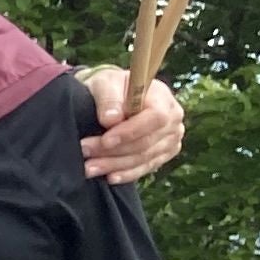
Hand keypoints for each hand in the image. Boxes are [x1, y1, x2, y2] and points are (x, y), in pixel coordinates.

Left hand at [77, 68, 184, 184]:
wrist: (114, 97)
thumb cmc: (111, 86)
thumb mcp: (105, 83)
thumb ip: (108, 97)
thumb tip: (111, 119)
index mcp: (163, 98)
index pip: (155, 118)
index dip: (130, 132)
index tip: (105, 140)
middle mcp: (173, 120)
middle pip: (147, 142)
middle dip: (114, 151)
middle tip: (85, 154)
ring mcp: (171, 138)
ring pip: (145, 157)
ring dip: (115, 165)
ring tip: (89, 168)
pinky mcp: (164, 153)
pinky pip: (147, 167)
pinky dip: (128, 173)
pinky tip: (110, 177)